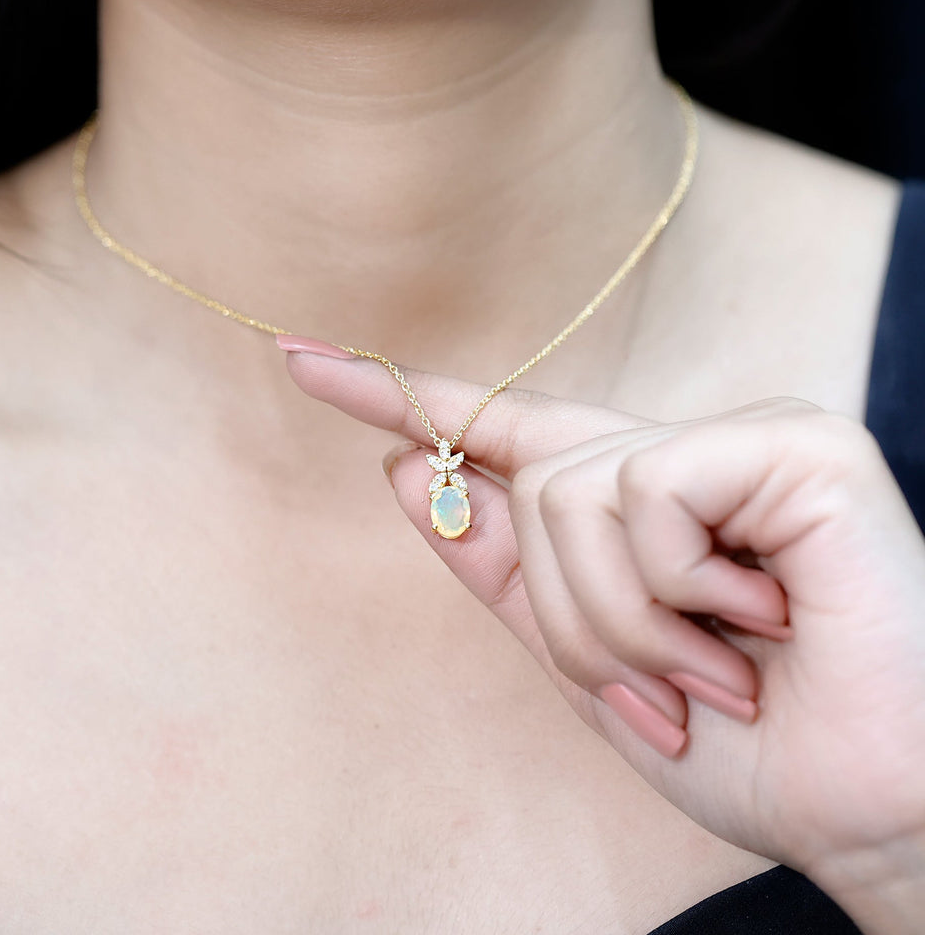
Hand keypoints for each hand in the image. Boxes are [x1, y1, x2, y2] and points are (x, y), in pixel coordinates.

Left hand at [283, 345, 924, 930]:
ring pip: (570, 493)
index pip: (496, 429)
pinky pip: (644, 495)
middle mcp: (679, 452)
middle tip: (658, 686)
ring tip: (708, 666)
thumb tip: (400, 472)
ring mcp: (737, 437)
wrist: (868, 807)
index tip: (300, 360)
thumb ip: (496, 566)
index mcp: (630, 500)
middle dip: (567, 618)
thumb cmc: (736, 739)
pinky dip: (675, 589)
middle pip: (528, 487)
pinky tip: (757, 616)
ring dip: (620, 621)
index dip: (397, 394)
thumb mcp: (583, 664)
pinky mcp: (791, 445)